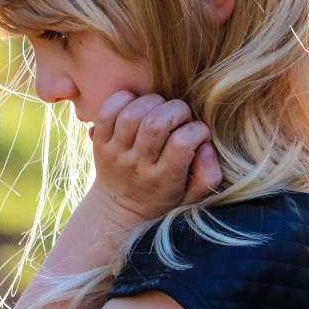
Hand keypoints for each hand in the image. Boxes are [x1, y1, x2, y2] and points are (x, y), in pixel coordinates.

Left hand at [89, 91, 220, 223]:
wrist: (118, 208)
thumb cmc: (162, 197)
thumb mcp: (191, 196)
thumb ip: (208, 175)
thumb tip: (206, 146)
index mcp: (164, 179)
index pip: (182, 143)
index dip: (197, 130)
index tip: (198, 132)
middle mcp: (137, 165)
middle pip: (155, 123)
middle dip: (176, 109)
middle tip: (180, 117)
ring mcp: (116, 153)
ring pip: (132, 114)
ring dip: (152, 102)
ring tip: (160, 109)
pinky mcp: (99, 142)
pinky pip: (107, 112)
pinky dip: (124, 99)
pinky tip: (137, 104)